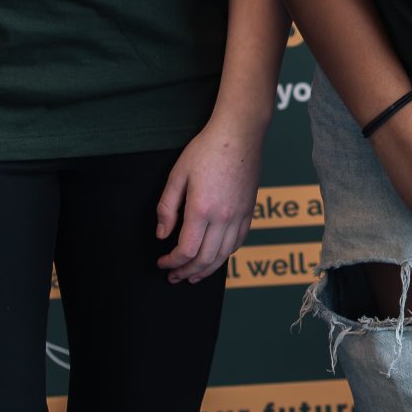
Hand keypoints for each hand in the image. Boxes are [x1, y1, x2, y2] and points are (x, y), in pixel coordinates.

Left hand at [157, 113, 265, 283]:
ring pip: (224, 255)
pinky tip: (216, 257)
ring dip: (207, 270)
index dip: (172, 262)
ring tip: (193, 276)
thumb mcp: (177, 175)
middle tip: (174, 277)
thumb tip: (162, 234)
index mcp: (202, 209)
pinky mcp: (249, 211)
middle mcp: (224, 217)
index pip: (186, 249)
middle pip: (205, 258)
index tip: (162, 263)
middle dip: (187, 272)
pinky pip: (239, 241)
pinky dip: (226, 255)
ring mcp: (240, 215)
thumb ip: (167, 208)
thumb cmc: (207, 149)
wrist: (240, 133)